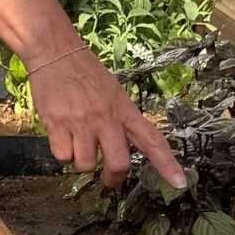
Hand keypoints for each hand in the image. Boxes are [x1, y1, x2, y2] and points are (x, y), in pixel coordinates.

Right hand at [26, 44, 184, 190]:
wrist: (55, 51)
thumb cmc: (85, 73)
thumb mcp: (113, 93)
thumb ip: (120, 120)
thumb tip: (122, 149)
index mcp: (124, 109)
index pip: (152, 140)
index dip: (167, 164)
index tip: (179, 183)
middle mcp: (106, 117)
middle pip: (119, 163)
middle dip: (113, 178)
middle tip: (108, 177)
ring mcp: (82, 121)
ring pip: (86, 165)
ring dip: (81, 160)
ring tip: (77, 141)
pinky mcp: (57, 124)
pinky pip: (62, 157)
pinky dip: (62, 153)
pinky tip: (62, 135)